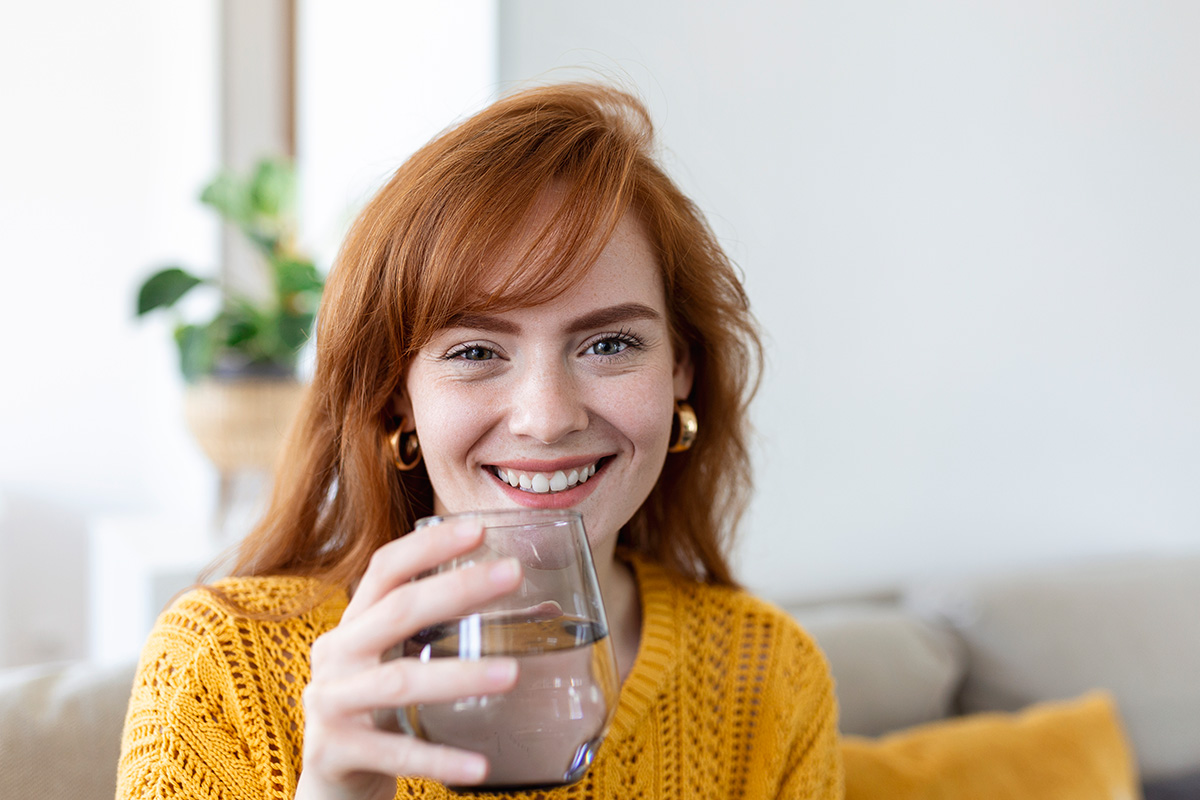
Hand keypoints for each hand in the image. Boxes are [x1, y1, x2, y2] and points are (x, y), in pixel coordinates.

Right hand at [295, 520, 521, 799]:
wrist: (329, 779)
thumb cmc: (379, 709)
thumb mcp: (406, 662)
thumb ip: (455, 634)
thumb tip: (545, 611)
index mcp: (354, 623)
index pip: (386, 568)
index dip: (430, 545)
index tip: (480, 529)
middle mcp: (336, 653)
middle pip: (398, 611)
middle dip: (457, 589)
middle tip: (513, 574)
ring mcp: (331, 702)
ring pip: (399, 681)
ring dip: (459, 676)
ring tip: (512, 674)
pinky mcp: (335, 751)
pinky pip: (396, 753)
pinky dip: (440, 759)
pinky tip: (480, 766)